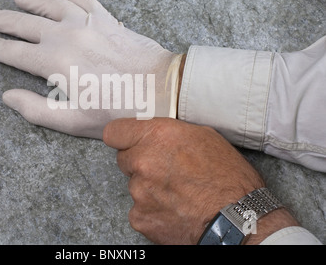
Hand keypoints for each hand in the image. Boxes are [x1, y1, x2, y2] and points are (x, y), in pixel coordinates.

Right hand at [0, 0, 177, 138]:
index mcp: (55, 62)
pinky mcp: (107, 19)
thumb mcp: (74, 120)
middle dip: (5, 20)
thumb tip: (8, 96)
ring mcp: (88, 23)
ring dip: (32, 0)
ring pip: (52, 5)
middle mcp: (67, 36)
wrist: (161, 89)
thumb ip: (36, 109)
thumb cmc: (118, 109)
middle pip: (27, 24)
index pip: (15, 53)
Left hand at [103, 118, 297, 244]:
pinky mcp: (140, 218)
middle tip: (165, 171)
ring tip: (178, 194)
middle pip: (124, 160)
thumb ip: (170, 133)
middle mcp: (142, 161)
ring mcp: (139, 192)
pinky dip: (153, 211)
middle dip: (140, 163)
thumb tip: (155, 135)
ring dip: (149, 189)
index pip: (114, 132)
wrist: (238, 220)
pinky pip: (139, 210)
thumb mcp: (204, 137)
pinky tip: (175, 210)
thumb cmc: (229, 177)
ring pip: (134, 186)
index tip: (128, 142)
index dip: (122, 137)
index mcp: (157, 136)